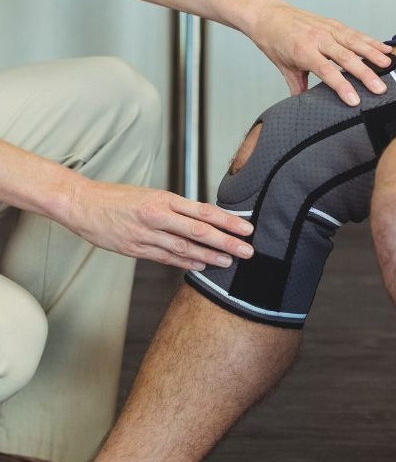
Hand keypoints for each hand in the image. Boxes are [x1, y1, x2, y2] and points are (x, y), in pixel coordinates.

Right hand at [65, 178, 253, 270]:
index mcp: (164, 198)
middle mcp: (158, 214)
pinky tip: (201, 266)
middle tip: (247, 251)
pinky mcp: (135, 248)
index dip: (228, 221)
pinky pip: (165, 257)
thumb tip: (205, 220)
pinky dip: (185, 262)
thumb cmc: (118, 198)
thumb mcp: (151, 195)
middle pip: (199, 230)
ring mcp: (146, 232)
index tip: (246, 229)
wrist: (82, 203)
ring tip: (228, 262)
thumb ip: (177, 209)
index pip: (204, 211)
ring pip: (184, 247)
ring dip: (209, 256)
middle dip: (226, 242)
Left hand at [248, 0, 392, 105]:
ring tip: (388, 66)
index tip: (354, 100)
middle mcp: (318, 38)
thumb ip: (298, 88)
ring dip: (373, 55)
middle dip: (365, 74)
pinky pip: (355, 34)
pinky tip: (384, 48)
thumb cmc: (275, 42)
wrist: (268, 16)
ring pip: (355, 43)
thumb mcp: (284, 68)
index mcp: (304, 51)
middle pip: (346, 58)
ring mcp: (327, 29)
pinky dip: (371, 41)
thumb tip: (304, 107)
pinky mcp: (333, 24)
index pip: (327, 71)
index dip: (341, 86)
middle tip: (379, 89)